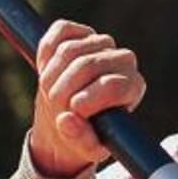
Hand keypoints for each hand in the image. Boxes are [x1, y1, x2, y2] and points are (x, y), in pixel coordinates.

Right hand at [27, 19, 145, 177]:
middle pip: (88, 65)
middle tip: (53, 105)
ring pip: (70, 50)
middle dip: (63, 89)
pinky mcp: (79, 32)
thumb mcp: (86, 147)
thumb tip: (67, 120)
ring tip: (48, 92)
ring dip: (51, 74)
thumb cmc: (85, 135)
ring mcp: (101, 43)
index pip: (114, 84)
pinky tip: (45, 68)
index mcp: (133, 87)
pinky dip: (46, 50)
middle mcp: (123, 60)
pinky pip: (61, 31)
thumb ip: (81, 139)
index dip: (89, 98)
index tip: (72, 111)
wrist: (68, 117)